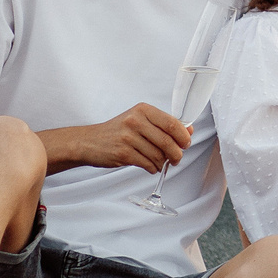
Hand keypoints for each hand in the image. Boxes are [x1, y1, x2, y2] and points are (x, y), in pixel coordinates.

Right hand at [65, 103, 189, 171]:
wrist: (88, 142)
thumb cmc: (117, 131)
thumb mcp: (138, 120)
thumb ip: (162, 124)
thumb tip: (189, 131)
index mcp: (143, 110)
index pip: (172, 123)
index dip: (183, 136)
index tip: (186, 143)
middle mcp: (135, 121)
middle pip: (167, 141)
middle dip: (177, 153)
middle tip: (177, 159)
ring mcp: (128, 138)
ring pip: (158, 155)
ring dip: (163, 163)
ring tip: (160, 163)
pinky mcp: (123, 153)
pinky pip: (147, 164)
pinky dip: (153, 168)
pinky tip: (151, 166)